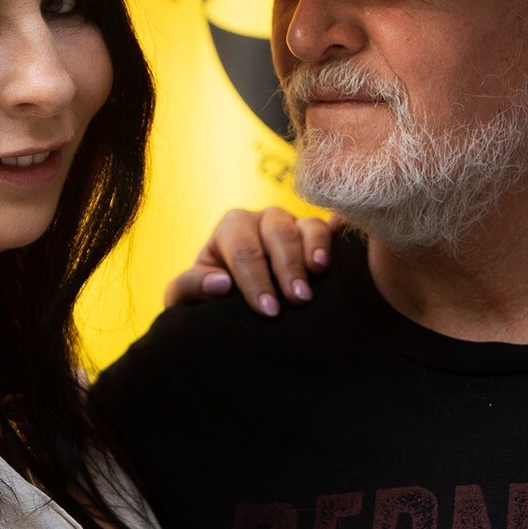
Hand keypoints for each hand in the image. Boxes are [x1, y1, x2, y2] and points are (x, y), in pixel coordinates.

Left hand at [163, 207, 342, 315]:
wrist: (232, 295)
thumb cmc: (210, 293)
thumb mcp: (189, 294)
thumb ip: (192, 287)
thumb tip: (220, 284)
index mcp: (232, 226)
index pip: (244, 250)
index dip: (256, 280)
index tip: (269, 310)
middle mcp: (264, 218)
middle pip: (278, 234)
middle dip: (287, 268)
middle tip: (298, 299)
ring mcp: (294, 222)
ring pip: (307, 226)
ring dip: (313, 251)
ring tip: (319, 273)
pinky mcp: (317, 234)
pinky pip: (329, 228)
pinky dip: (334, 238)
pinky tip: (339, 250)